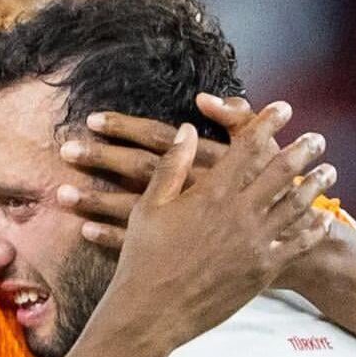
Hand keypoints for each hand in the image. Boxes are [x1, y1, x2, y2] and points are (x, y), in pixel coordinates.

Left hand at [56, 95, 277, 248]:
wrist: (292, 254)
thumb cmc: (279, 198)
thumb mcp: (264, 155)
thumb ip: (237, 122)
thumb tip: (203, 100)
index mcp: (204, 165)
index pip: (157, 140)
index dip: (125, 128)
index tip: (92, 119)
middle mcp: (190, 194)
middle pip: (137, 172)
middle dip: (100, 160)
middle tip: (66, 150)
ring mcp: (185, 228)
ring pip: (132, 211)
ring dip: (95, 202)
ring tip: (62, 195)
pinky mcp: (182, 255)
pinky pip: (142, 246)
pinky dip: (111, 237)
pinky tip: (86, 231)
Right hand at [94, 102, 337, 345]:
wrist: (152, 313)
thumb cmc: (144, 260)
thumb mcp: (150, 207)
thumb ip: (172, 166)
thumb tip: (188, 130)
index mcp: (212, 192)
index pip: (249, 146)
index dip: (269, 123)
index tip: (283, 109)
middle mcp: (240, 213)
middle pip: (282, 171)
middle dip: (304, 150)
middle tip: (317, 139)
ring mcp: (255, 243)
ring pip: (296, 206)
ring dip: (316, 185)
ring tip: (329, 171)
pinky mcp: (263, 271)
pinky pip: (297, 245)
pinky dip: (314, 229)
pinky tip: (323, 219)